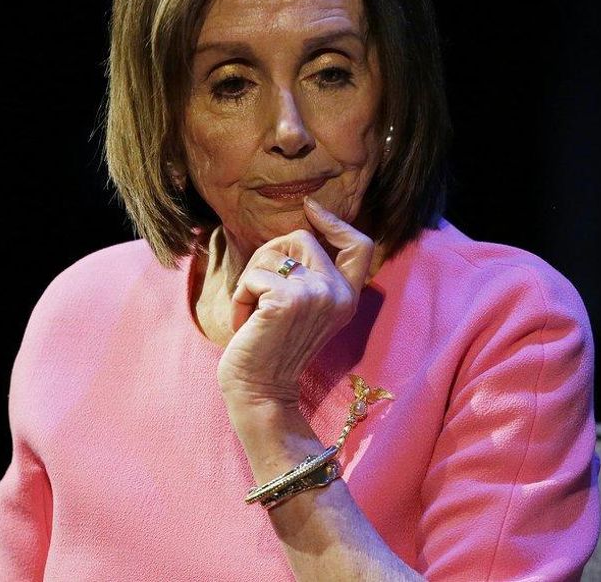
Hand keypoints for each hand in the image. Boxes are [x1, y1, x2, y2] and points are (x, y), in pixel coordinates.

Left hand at [216, 196, 374, 409]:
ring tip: (254, 311)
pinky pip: (252, 276)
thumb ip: (313, 276)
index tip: (311, 209)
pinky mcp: (287, 300)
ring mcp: (317, 294)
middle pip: (302, 237)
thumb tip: (301, 229)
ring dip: (252, 278)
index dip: (336, 222)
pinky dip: (240, 296)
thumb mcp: (306, 308)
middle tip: (257, 288)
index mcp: (348, 296)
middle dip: (269, 254)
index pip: (360, 244)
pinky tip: (246, 322)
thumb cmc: (273, 347)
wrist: (260, 391)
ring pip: (273, 252)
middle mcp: (339, 293)